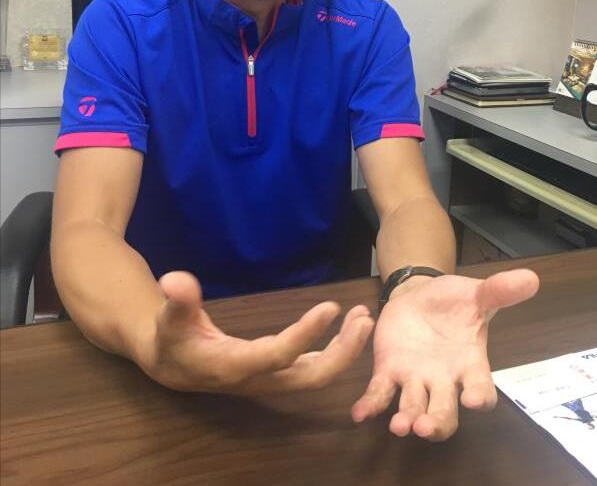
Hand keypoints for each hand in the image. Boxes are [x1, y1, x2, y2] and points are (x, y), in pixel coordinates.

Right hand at [139, 271, 373, 393]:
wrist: (171, 364)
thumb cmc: (171, 338)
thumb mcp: (169, 318)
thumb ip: (178, 301)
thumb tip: (175, 279)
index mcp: (235, 367)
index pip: (279, 355)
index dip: (306, 334)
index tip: (331, 307)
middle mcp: (259, 379)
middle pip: (310, 377)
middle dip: (342, 353)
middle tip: (364, 318)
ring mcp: (271, 379)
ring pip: (316, 375)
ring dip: (344, 350)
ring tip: (363, 317)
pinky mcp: (276, 371)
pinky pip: (312, 366)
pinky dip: (334, 349)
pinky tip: (348, 327)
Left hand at [351, 269, 539, 439]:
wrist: (420, 295)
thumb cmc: (453, 301)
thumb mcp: (476, 293)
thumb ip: (499, 290)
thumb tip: (531, 278)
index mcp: (470, 365)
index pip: (481, 389)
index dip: (479, 397)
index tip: (474, 401)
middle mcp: (443, 381)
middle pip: (444, 412)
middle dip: (436, 423)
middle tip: (425, 427)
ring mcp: (414, 379)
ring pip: (412, 407)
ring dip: (405, 419)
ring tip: (398, 426)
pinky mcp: (388, 371)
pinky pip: (379, 393)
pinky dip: (370, 405)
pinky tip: (360, 412)